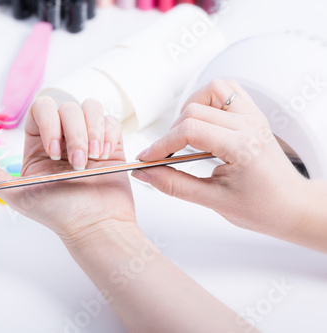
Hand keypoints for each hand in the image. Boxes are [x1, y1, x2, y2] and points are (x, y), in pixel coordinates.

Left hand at [0, 97, 135, 240]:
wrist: (95, 226)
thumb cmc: (59, 213)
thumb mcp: (17, 195)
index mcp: (39, 144)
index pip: (42, 108)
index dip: (49, 122)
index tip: (53, 151)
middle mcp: (64, 137)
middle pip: (68, 107)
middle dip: (75, 132)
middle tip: (76, 163)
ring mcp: (88, 139)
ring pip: (91, 109)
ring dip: (93, 132)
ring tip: (94, 159)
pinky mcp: (111, 144)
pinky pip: (112, 121)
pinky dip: (109, 134)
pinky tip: (105, 155)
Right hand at [132, 79, 310, 238]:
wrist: (291, 206)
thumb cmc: (263, 207)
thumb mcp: (212, 201)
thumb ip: (174, 185)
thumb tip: (147, 174)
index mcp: (242, 146)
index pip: (189, 131)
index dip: (161, 144)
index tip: (147, 159)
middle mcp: (249, 124)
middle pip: (193, 111)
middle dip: (170, 134)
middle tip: (163, 156)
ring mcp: (252, 116)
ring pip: (210, 91)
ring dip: (190, 110)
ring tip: (184, 135)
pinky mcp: (253, 114)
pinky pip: (227, 90)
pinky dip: (208, 100)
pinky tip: (203, 121)